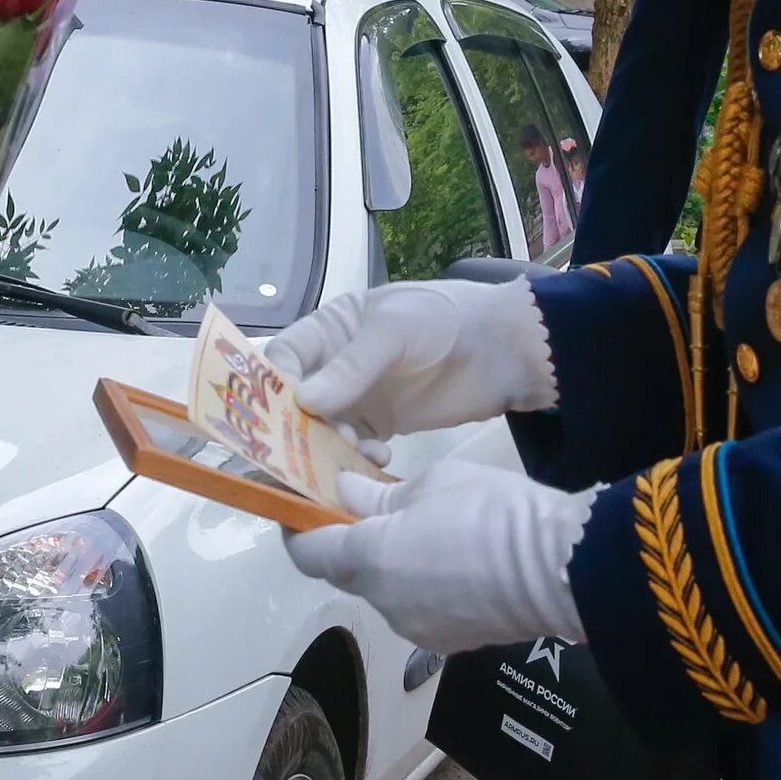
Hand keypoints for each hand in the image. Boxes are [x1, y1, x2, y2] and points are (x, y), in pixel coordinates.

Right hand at [265, 279, 555, 440]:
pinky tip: (379, 457)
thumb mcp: (397, 330)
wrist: (507, 349)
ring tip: (353, 454)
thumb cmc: (448, 321)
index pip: (284, 356)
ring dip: (328, 447)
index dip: (274, 385)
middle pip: (294, 401)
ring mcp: (358, 397)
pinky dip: (357, 458)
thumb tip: (303, 401)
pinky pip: (353, 448)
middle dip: (296, 427)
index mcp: (331, 328)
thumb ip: (353, 364)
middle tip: (304, 454)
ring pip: (321, 430)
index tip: (283, 416)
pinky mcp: (381, 424)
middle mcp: (335, 364)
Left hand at [283, 461, 590, 654]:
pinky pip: (422, 609)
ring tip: (429, 533)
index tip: (303, 510)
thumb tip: (348, 497)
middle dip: (352, 544)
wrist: (562, 569)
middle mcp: (384, 603)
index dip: (299, 530)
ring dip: (394, 567)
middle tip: (373, 507)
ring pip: (388, 593)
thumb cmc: (493, 514)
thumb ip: (380, 496)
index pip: (308, 553)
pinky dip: (426, 587)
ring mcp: (417, 629)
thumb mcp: (431, 484)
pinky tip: (458, 563)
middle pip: (348, 573)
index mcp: (369, 560)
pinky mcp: (451, 643)